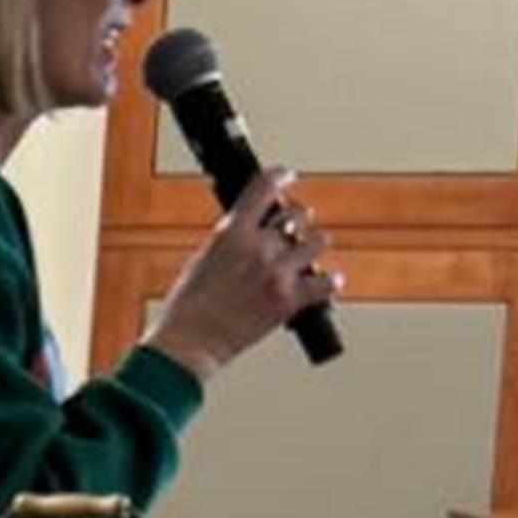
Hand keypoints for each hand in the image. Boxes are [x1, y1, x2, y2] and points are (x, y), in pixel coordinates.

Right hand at [142, 166, 339, 380]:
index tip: (286, 176)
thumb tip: (252, 232)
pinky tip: (325, 283)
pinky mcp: (290, 301)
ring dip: (312, 247)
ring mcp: (278, 273)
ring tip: (305, 257)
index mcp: (232, 233)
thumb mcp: (203, 259)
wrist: (190, 342)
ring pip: (318, 241)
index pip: (264, 187)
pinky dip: (329, 283)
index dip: (280, 176)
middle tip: (291, 231)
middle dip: (294, 220)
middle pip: (296, 214)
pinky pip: (328, 282)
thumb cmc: (188, 307)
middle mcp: (259, 247)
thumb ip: (232, 241)